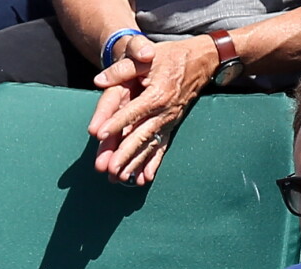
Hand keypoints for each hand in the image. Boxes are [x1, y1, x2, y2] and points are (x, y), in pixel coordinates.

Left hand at [88, 33, 218, 185]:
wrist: (202, 61)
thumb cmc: (170, 57)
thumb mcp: (146, 57)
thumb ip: (122, 69)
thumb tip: (99, 81)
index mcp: (157, 94)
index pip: (132, 112)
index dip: (115, 123)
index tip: (99, 135)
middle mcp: (164, 112)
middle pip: (141, 136)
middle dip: (125, 154)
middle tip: (110, 168)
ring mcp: (169, 123)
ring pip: (150, 147)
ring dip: (135, 164)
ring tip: (120, 178)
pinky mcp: (171, 128)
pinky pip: (161, 149)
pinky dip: (152, 165)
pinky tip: (144, 179)